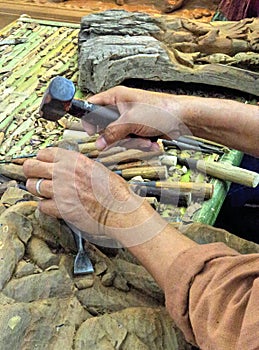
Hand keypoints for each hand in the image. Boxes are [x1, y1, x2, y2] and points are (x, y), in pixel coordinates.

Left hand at [23, 147, 165, 245]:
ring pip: (32, 186)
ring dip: (37, 189)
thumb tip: (62, 166)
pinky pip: (41, 205)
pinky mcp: (60, 209)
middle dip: (31, 172)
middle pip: (30, 167)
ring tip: (45, 192)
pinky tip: (54, 205)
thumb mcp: (95, 168)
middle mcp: (63, 173)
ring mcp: (60, 191)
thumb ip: (76, 166)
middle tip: (35, 176)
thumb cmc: (113, 191)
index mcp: (74, 160)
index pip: (43, 153)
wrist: (120, 210)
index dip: (41, 159)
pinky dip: (45, 206)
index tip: (42, 163)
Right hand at [85, 86, 186, 149]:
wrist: (182, 119)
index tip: (91, 132)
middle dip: (120, 137)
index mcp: (117, 97)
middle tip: (127, 136)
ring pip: (120, 137)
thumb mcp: (130, 122)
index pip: (93, 105)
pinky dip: (141, 144)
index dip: (89, 119)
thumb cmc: (160, 111)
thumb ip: (112, 133)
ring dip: (134, 142)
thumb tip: (99, 143)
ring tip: (145, 139)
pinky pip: (132, 141)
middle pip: (107, 127)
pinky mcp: (139, 129)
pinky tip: (151, 142)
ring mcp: (130, 120)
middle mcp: (122, 107)